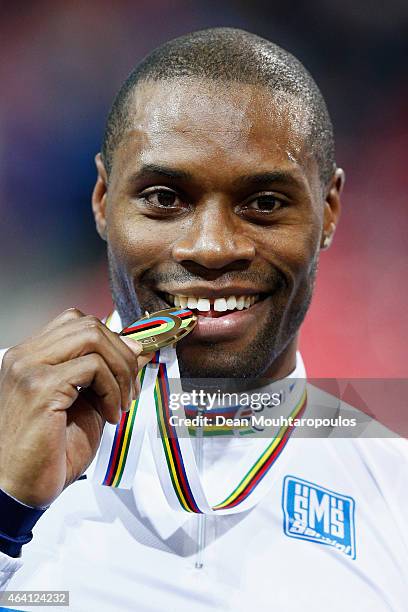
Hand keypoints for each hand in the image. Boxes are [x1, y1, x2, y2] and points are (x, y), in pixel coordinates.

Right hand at [0, 308, 152, 506]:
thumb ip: (107, 374)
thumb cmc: (47, 453)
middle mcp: (26, 356)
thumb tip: (139, 350)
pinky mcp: (40, 387)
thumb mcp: (86, 404)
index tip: (131, 362)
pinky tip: (110, 415)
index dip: (112, 338)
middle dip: (122, 353)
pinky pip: (93, 367)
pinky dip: (113, 389)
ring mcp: (29, 368)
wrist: (17, 490)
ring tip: (121, 403)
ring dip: (120, 370)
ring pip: (93, 337)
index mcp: (31, 357)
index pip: (76, 321)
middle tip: (131, 387)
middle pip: (88, 324)